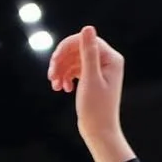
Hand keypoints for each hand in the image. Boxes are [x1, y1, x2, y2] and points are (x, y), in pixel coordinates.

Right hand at [47, 26, 133, 161]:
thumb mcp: (90, 79)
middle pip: (78, 50)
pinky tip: (62, 89)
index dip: (66, 48)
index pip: (84, 41)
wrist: (99, 133)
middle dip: (62, 62)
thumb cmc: (96, 109)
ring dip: (61, 71)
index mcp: (111, 58)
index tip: (53, 63)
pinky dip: (66, 77)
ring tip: (54, 86)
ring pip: (74, 61)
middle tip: (50, 76)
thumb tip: (87, 28)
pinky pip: (75, 71)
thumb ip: (88, 53)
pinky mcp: (92, 79)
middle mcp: (107, 61)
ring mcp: (100, 70)